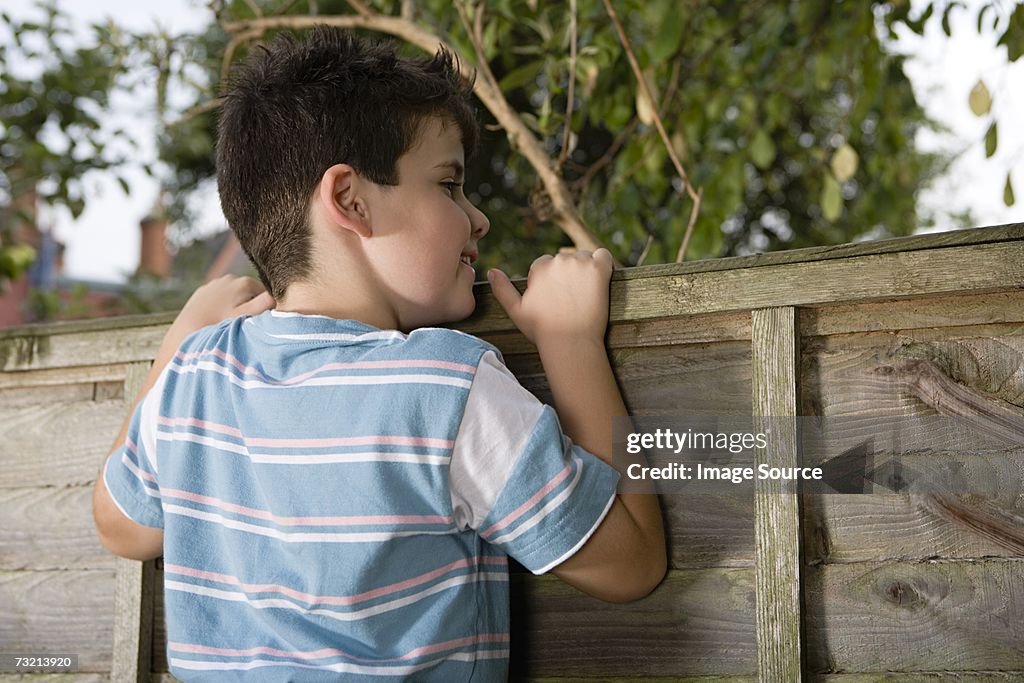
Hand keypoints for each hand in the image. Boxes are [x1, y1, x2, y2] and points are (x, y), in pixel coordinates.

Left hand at [169, 274, 274, 340]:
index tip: (257, 322)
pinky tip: (218, 318)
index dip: (266, 309)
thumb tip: (279, 294)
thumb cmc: (220, 325)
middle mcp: (231, 277)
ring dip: (236, 306)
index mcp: (246, 282)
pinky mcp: (204, 290)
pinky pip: (220, 298)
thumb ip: (266, 303)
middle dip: (250, 307)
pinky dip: (222, 306)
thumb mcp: (248, 316)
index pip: (268, 295)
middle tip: (243, 324)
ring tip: (229, 322)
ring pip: (236, 296)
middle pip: (251, 294)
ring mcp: (216, 282)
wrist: (187, 330)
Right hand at [488, 248, 613, 346]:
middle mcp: (559, 261)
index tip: (556, 298)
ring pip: (585, 257)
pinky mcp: (599, 270)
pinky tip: (601, 280)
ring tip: (585, 295)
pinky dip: (604, 264)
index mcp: (539, 267)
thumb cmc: (543, 330)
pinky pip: (604, 255)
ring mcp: (580, 264)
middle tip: (572, 300)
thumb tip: (491, 271)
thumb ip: (502, 289)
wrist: (571, 343)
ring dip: (586, 270)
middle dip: (569, 274)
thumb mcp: (516, 311)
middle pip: (566, 259)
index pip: (546, 264)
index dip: (551, 281)